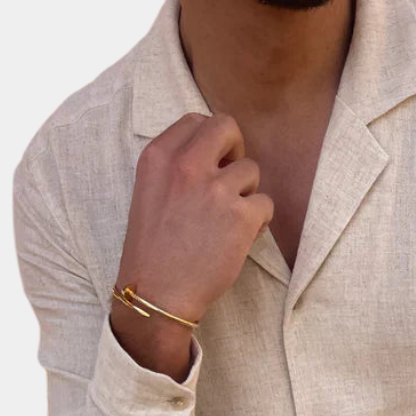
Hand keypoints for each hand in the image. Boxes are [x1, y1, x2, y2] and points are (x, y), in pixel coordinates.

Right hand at [112, 110, 274, 355]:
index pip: (195, 121)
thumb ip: (176, 168)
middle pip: (227, 127)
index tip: (211, 164)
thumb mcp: (150, 193)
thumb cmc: (153, 250)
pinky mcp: (240, 216)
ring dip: (246, 194)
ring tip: (227, 222)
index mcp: (158, 156)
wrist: (157, 294)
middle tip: (231, 179)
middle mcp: (186, 165)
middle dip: (235, 149)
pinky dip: (259, 221)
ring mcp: (215, 189)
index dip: (210, 142)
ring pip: (251, 170)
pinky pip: (266, 203)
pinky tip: (240, 238)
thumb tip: (214, 153)